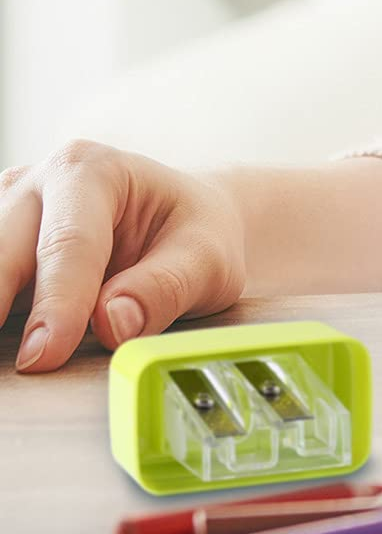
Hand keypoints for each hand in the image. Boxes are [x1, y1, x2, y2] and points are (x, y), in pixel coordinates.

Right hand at [1, 140, 248, 371]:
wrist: (184, 219)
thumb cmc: (195, 233)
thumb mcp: (208, 259)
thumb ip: (165, 289)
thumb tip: (111, 324)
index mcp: (92, 171)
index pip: (67, 243)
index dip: (56, 303)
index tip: (44, 355)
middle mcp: (38, 185)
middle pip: (3, 252)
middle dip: (1, 304)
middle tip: (24, 361)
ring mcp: (6, 215)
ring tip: (13, 356)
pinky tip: (10, 340)